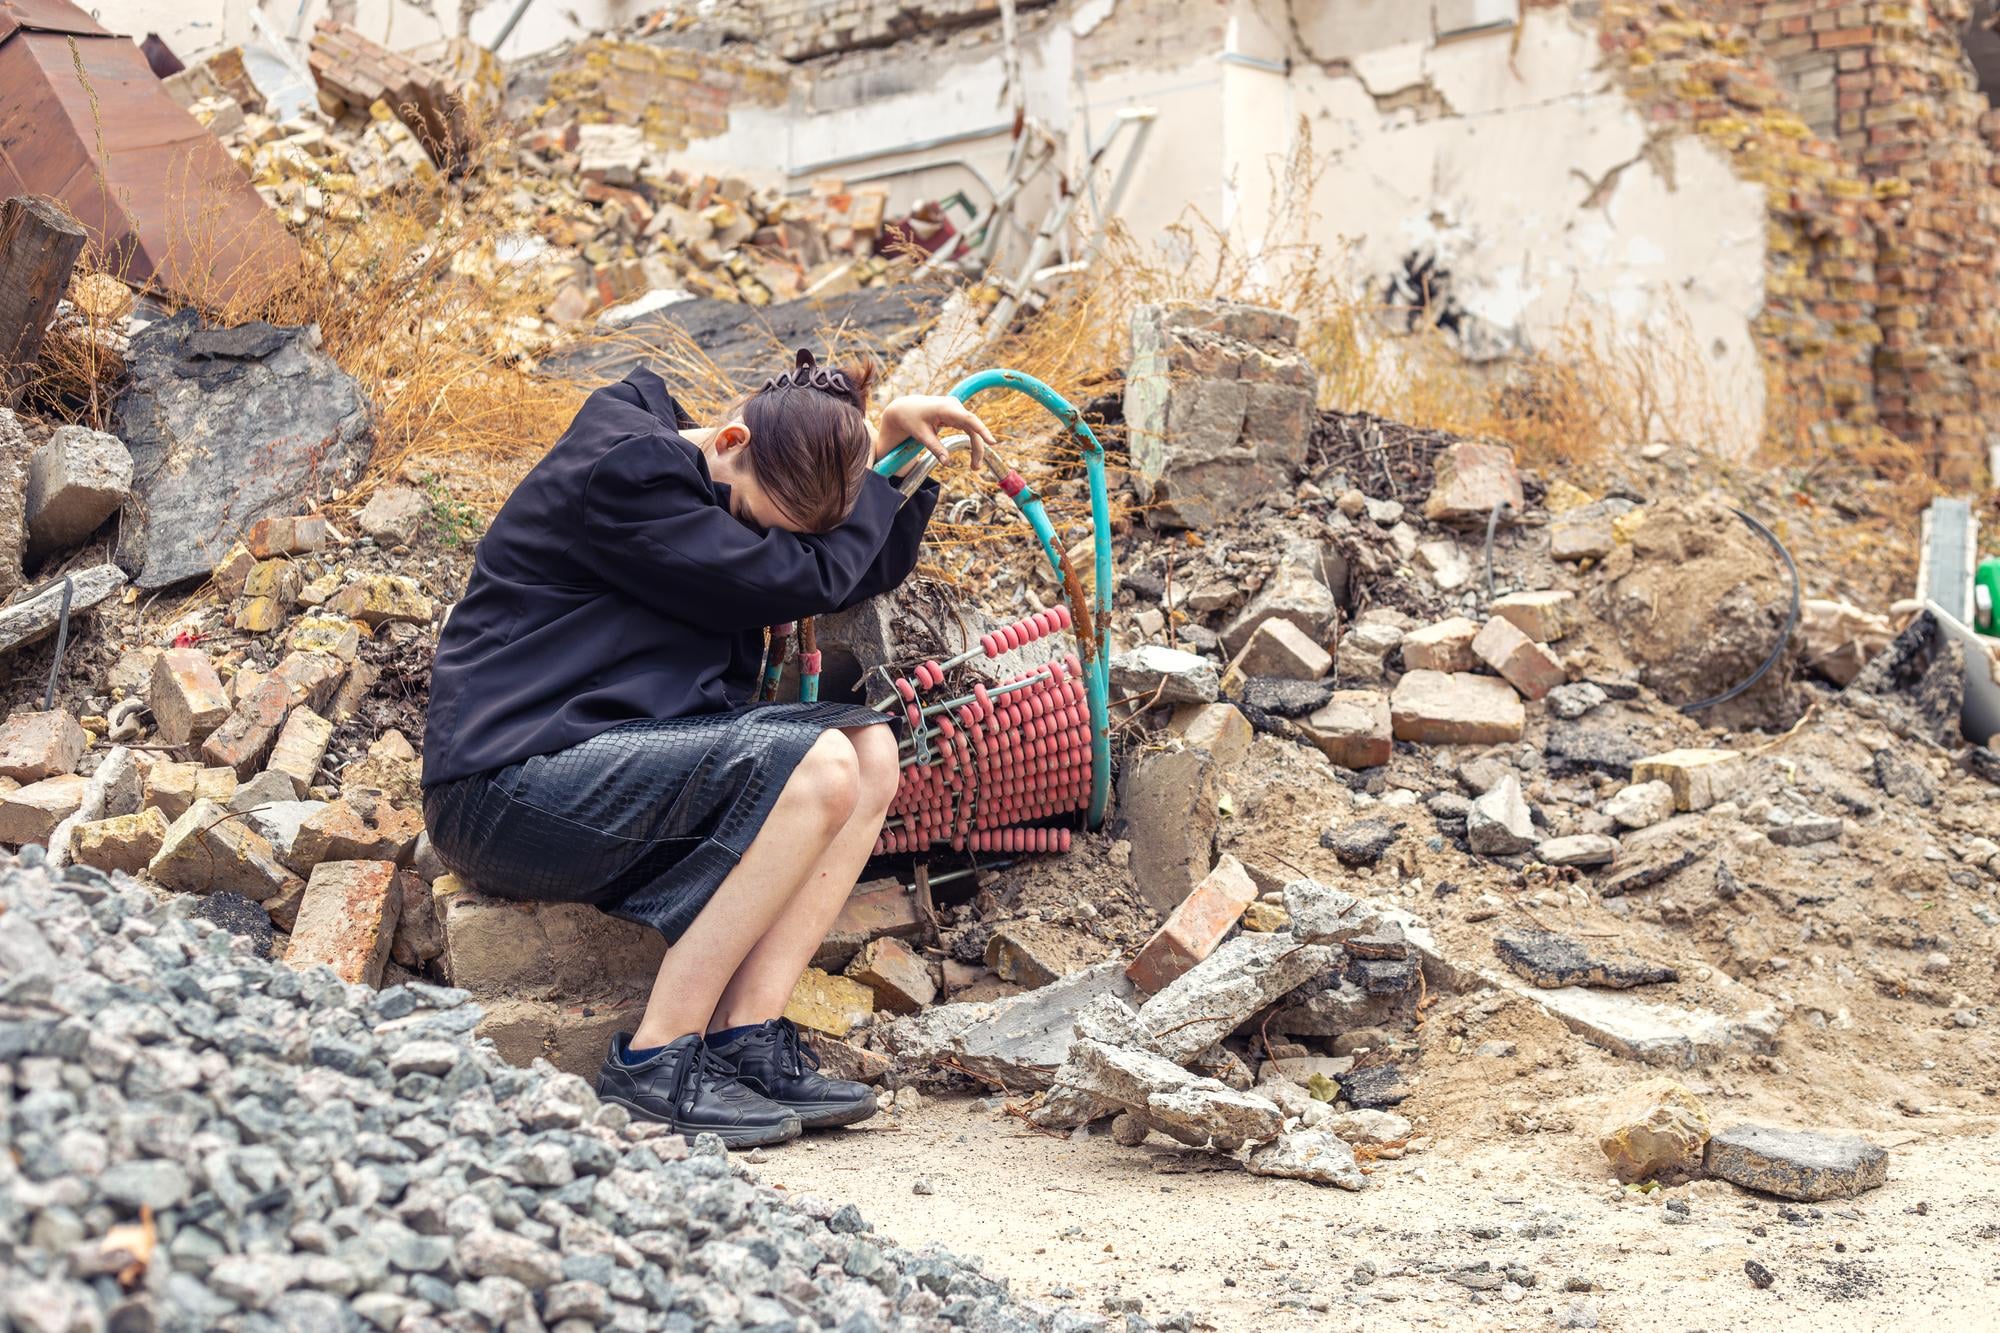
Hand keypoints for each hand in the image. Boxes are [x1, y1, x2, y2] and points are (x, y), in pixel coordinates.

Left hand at [875, 395, 993, 471]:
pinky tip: (974, 455)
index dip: (982, 430)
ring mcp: (957, 409)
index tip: (992, 442)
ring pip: (972, 430)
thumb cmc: (911, 419)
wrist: (905, 408)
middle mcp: (955, 406)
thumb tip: (947, 463)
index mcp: (946, 408)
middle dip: (977, 448)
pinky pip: (968, 429)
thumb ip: (935, 448)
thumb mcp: (922, 435)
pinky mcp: (956, 414)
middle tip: (976, 468)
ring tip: (974, 466)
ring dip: (976, 447)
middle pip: (973, 428)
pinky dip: (971, 441)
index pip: (969, 419)